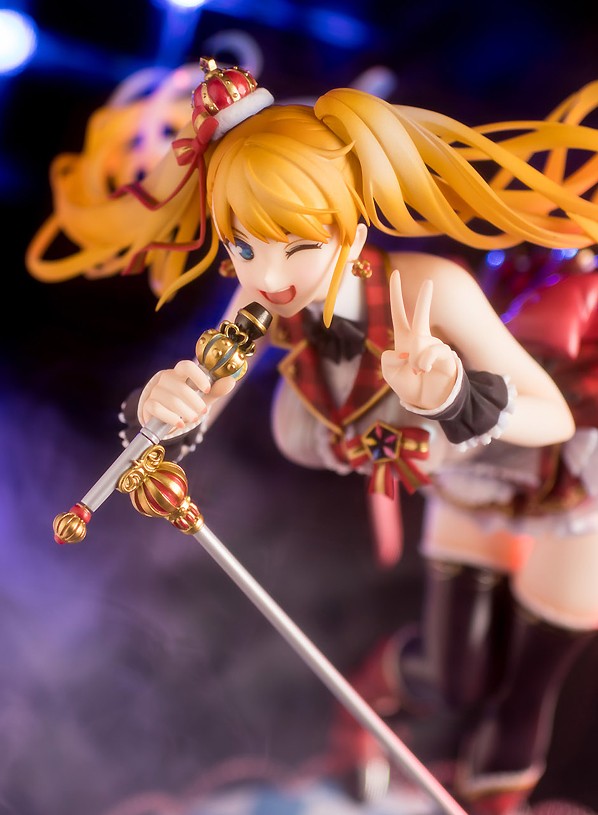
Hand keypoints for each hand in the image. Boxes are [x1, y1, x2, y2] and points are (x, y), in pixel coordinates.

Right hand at [139, 360, 234, 430]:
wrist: (168, 417)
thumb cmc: (188, 402)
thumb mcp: (204, 396)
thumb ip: (216, 389)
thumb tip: (231, 381)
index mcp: (179, 372)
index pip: (185, 366)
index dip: (197, 376)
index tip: (207, 389)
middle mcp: (165, 378)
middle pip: (180, 388)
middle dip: (195, 403)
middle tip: (202, 412)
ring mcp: (155, 391)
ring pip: (171, 400)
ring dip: (185, 412)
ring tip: (192, 419)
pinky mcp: (147, 404)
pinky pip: (157, 409)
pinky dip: (171, 418)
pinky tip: (179, 424)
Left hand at [381, 270, 457, 409]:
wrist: (429, 401)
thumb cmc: (409, 386)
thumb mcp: (389, 374)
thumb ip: (387, 361)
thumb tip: (403, 351)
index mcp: (404, 339)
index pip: (399, 313)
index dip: (396, 295)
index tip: (395, 273)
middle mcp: (420, 339)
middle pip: (422, 315)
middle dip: (425, 299)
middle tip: (430, 281)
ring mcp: (434, 346)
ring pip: (419, 344)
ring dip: (413, 360)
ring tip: (416, 372)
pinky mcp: (446, 355)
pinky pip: (431, 352)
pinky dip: (422, 362)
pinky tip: (422, 371)